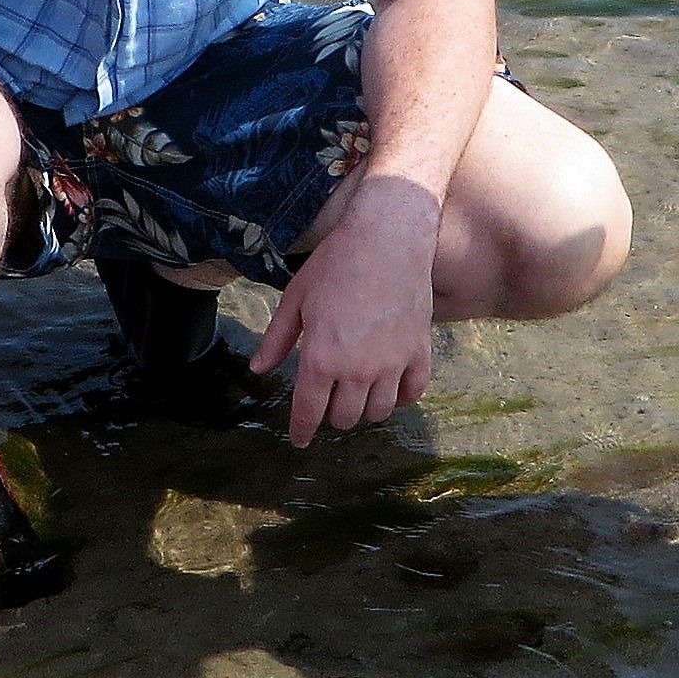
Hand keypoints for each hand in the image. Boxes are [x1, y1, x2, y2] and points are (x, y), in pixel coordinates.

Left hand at [252, 183, 439, 446]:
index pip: (309, 411)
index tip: (299, 440)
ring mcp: (392, 363)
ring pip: (378, 411)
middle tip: (328, 402)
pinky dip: (401, 397)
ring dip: (364, 409)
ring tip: (357, 395)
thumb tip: (259, 369)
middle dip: (331, 416)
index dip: (301, 431)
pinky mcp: (419, 352)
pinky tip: (391, 387)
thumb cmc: (336, 263)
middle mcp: (357, 369)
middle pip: (344, 418)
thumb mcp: (295, 298)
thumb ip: (276, 339)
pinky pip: (413, 392)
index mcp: (321, 358)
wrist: (388, 237)